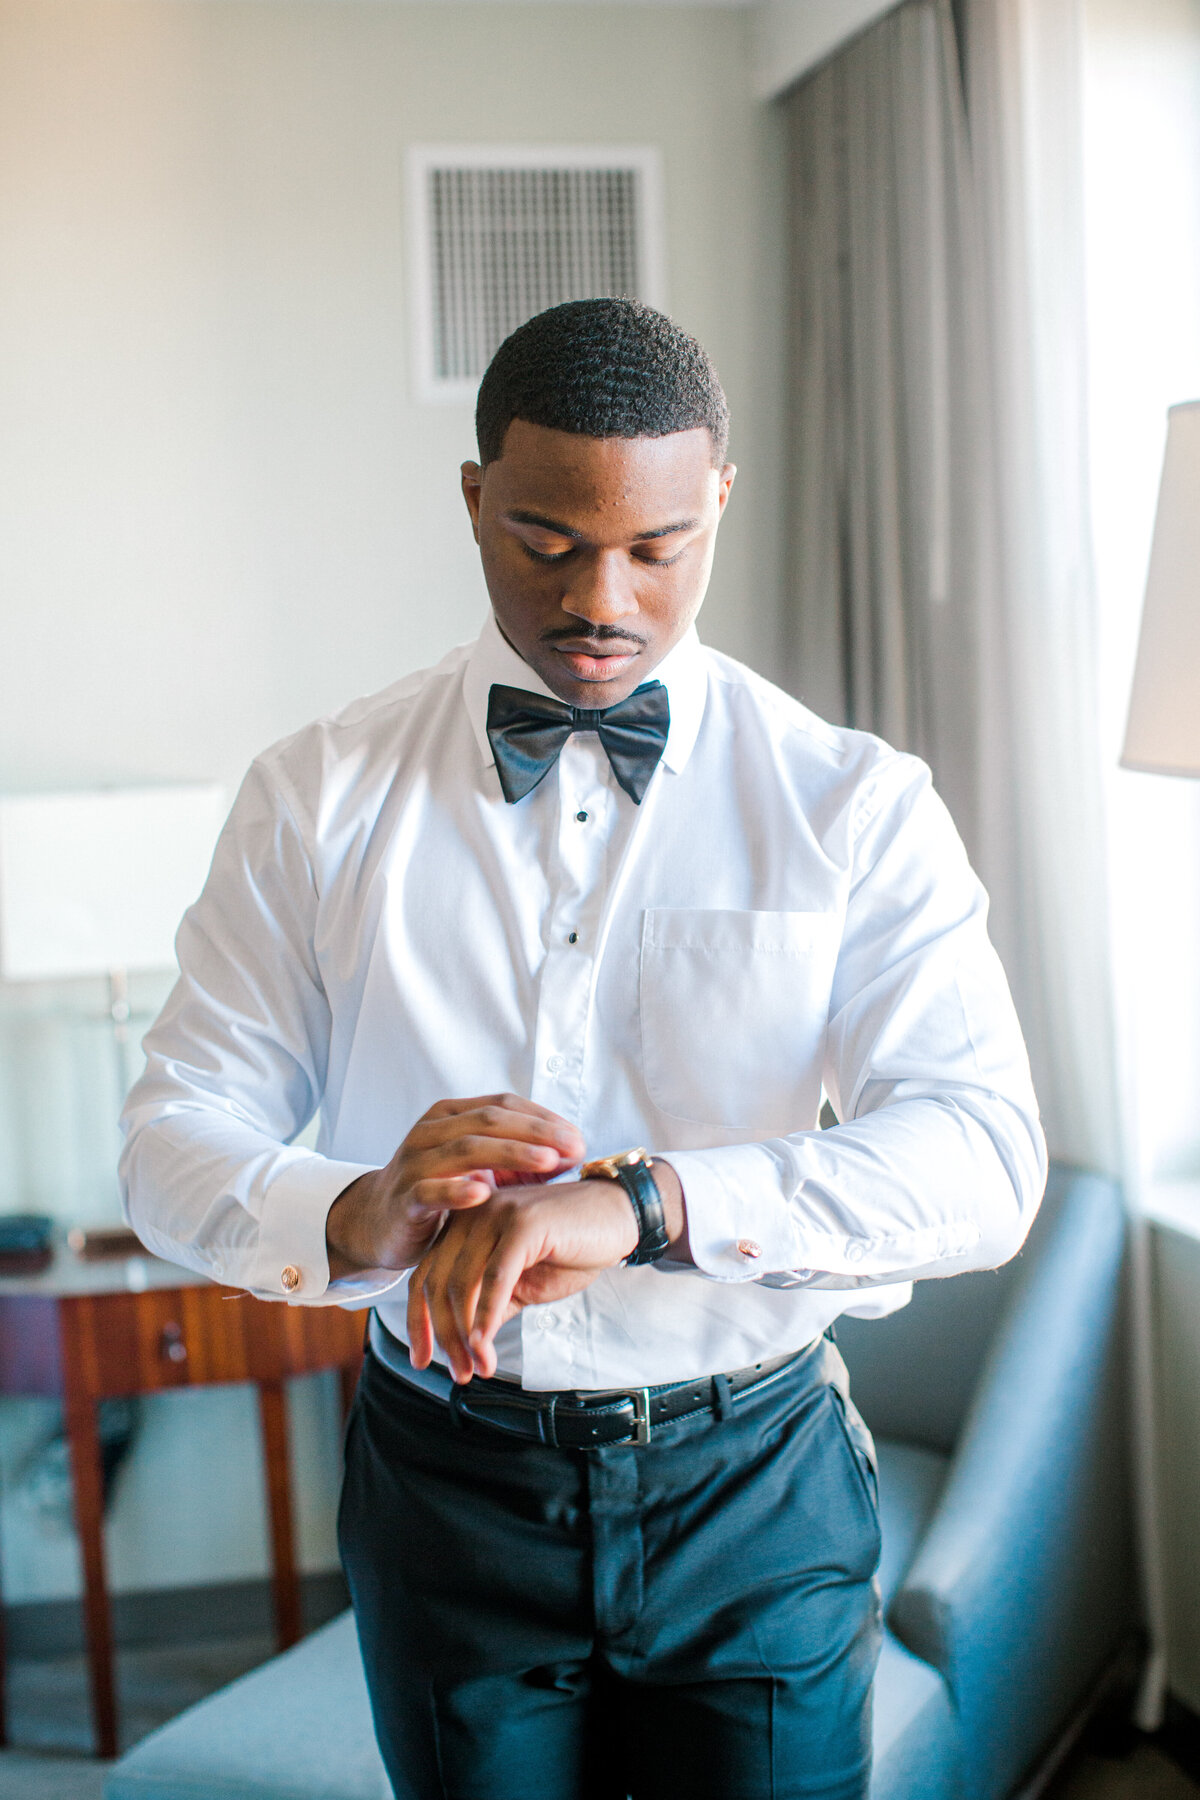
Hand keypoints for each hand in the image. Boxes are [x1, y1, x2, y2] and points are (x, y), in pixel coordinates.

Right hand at [325, 1095, 583, 1279]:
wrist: (381, 1222)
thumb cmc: (441, 1190)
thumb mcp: (483, 1167)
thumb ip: (522, 1158)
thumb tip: (575, 1151)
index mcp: (452, 1115)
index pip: (504, 1104)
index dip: (543, 1119)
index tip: (578, 1138)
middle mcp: (432, 1131)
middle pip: (490, 1120)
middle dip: (536, 1132)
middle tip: (572, 1146)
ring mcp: (415, 1162)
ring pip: (465, 1148)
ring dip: (511, 1153)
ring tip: (546, 1161)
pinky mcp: (404, 1197)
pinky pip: (430, 1190)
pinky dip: (457, 1189)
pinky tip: (484, 1193)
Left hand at [406, 1160, 687, 1381]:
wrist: (619, 1217)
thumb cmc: (573, 1246)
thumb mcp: (525, 1283)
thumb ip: (493, 1304)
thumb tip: (467, 1343)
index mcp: (466, 1224)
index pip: (426, 1276)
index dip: (418, 1322)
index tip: (421, 1361)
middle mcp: (473, 1213)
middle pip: (438, 1283)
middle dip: (444, 1336)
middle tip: (459, 1374)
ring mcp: (495, 1214)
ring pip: (463, 1283)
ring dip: (466, 1335)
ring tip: (478, 1368)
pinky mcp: (522, 1224)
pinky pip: (495, 1277)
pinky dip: (486, 1315)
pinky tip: (484, 1344)